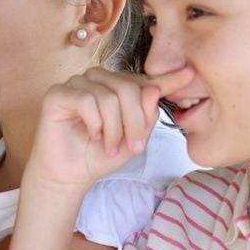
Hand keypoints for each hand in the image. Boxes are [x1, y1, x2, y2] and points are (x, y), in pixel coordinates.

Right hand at [26, 66, 192, 191]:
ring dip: (114, 129)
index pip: (145, 80)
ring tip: (109, 146)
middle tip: (132, 148)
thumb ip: (146, 116)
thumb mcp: (134, 139)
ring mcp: (78, 83)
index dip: (168, 78)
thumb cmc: (100, 155)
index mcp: (119, 87)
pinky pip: (87, 101)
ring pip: (109, 97)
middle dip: (134, 123)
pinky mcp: (59, 93)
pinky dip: (95, 124)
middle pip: (129, 89)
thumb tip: (153, 91)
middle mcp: (99, 79)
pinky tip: (92, 135)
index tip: (190, 74)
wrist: (72, 175)